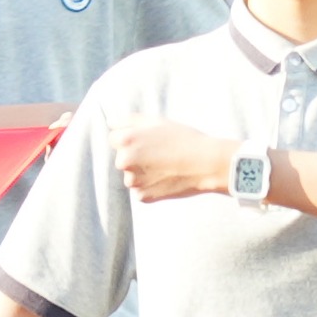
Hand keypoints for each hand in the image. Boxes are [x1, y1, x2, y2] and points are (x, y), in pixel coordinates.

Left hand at [112, 116, 237, 200]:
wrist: (207, 164)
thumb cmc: (183, 139)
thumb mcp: (157, 121)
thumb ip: (128, 120)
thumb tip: (110, 123)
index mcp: (125, 140)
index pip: (114, 139)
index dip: (133, 138)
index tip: (149, 141)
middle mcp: (124, 161)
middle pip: (122, 159)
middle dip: (136, 157)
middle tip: (160, 154)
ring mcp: (132, 181)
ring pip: (132, 176)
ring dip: (143, 173)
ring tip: (166, 166)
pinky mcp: (142, 196)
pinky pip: (141, 190)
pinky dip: (151, 186)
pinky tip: (167, 179)